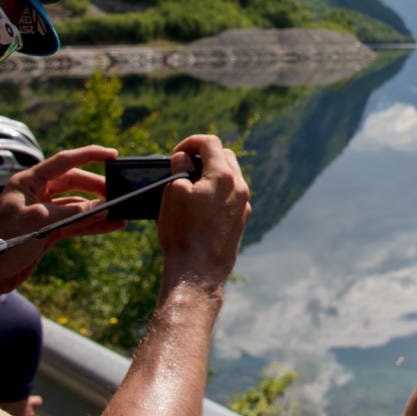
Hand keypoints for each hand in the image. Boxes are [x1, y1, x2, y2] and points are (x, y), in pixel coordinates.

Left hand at [0, 144, 125, 291]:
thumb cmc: (1, 243)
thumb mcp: (38, 222)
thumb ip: (71, 213)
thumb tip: (102, 208)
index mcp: (28, 182)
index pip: (64, 162)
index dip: (90, 155)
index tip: (113, 154)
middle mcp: (37, 193)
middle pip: (74, 183)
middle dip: (96, 187)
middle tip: (117, 193)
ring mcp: (44, 212)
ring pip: (78, 205)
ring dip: (98, 208)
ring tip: (120, 210)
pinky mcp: (49, 230)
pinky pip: (76, 223)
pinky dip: (93, 224)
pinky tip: (111, 225)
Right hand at [157, 135, 250, 292]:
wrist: (197, 273)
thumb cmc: (182, 233)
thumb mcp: (173, 193)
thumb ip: (180, 168)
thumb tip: (184, 158)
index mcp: (223, 176)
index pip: (210, 143)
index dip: (190, 142)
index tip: (177, 154)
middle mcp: (239, 187)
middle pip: (225, 156)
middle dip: (204, 156)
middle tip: (184, 167)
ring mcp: (243, 205)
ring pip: (231, 177)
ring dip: (212, 174)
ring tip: (191, 186)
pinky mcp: (242, 221)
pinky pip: (232, 196)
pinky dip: (218, 192)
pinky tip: (201, 205)